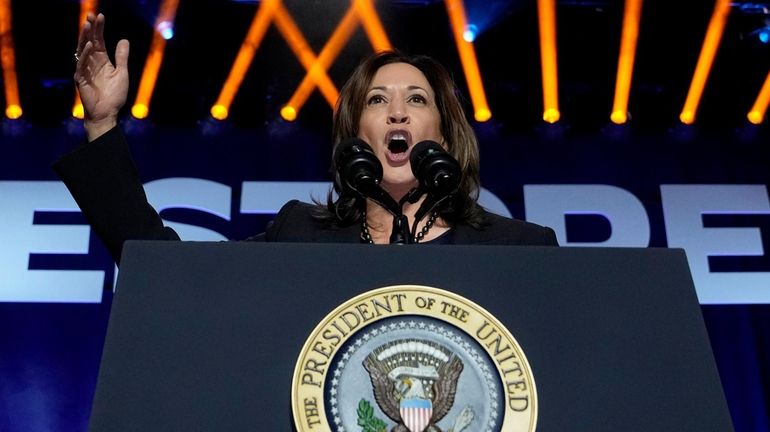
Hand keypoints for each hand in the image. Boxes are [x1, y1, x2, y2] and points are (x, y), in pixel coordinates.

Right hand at [74, 13, 129, 140]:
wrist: (107, 114)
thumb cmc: (114, 96)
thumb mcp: (121, 73)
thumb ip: (122, 57)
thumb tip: (124, 40)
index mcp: (101, 61)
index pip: (99, 41)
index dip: (99, 29)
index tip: (100, 16)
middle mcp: (91, 63)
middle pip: (89, 42)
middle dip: (90, 29)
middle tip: (91, 15)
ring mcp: (85, 70)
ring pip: (82, 50)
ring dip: (85, 38)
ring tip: (88, 25)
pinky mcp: (81, 79)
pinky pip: (81, 65)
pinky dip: (85, 55)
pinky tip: (89, 45)